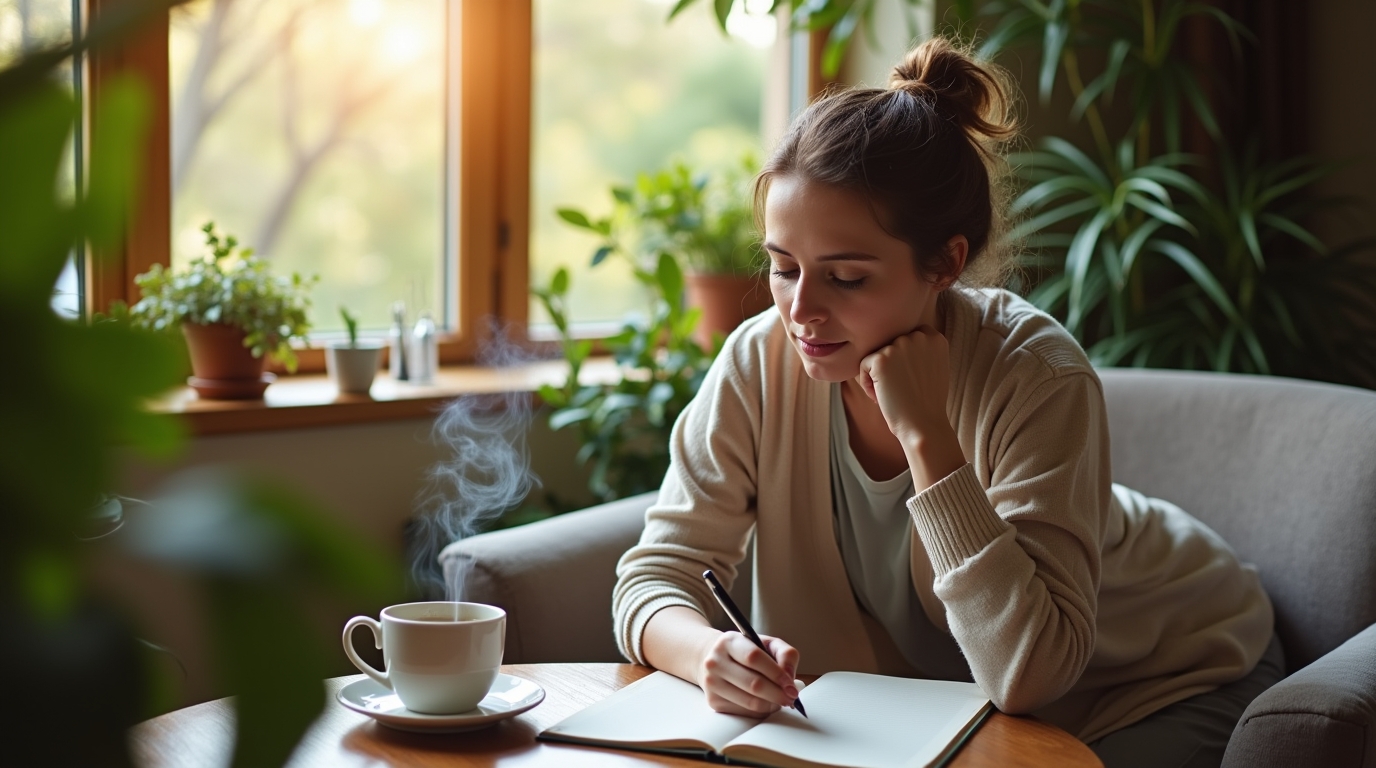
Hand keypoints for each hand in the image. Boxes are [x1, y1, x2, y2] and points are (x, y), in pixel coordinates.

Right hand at [698, 632, 799, 716]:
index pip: (754, 657)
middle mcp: (715, 662)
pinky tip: (765, 703)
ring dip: (771, 705)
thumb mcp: (766, 644)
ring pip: (750, 702)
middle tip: (791, 698)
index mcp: (729, 642)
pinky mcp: (713, 701)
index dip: (776, 673)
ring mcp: (712, 683)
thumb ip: (785, 654)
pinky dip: (761, 711)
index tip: (791, 685)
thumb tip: (790, 675)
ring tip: (780, 700)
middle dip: (778, 694)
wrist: (713, 660)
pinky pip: (744, 712)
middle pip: (753, 684)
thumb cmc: (745, 652)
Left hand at [855, 325, 951, 445]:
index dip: (903, 357)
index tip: (909, 378)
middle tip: (900, 389)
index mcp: (935, 338)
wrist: (924, 426)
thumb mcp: (934, 367)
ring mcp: (900, 346)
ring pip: (877, 354)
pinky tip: (880, 397)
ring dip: (878, 374)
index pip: (908, 335)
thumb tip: (898, 340)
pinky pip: (864, 364)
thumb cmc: (926, 402)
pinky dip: (867, 383)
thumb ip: (922, 349)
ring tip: (891, 394)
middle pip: (891, 343)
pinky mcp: (881, 359)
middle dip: (891, 365)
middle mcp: (919, 337)